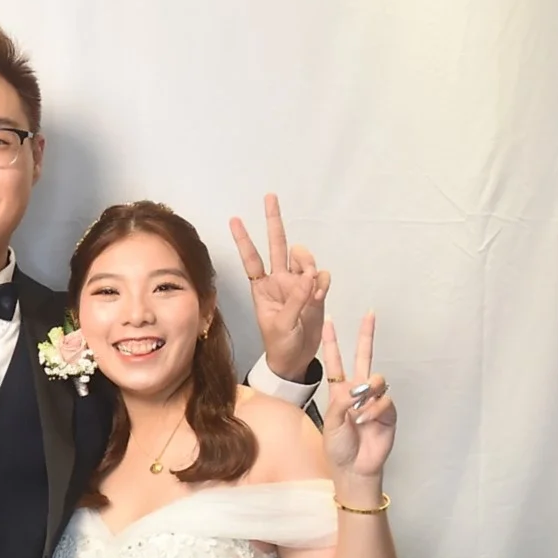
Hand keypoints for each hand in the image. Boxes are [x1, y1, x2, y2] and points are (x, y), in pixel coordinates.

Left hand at [230, 193, 329, 381]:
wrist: (295, 359)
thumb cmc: (279, 344)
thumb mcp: (281, 325)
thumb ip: (295, 301)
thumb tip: (309, 277)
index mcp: (262, 288)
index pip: (251, 259)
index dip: (244, 240)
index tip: (235, 219)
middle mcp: (279, 280)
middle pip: (277, 245)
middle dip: (274, 221)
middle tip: (270, 198)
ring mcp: (298, 284)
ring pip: (304, 259)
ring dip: (308, 264)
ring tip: (311, 284)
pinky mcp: (315, 291)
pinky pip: (322, 276)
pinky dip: (323, 282)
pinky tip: (319, 294)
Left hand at [319, 314, 395, 480]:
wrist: (353, 467)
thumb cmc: (338, 447)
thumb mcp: (331, 423)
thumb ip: (341, 403)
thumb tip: (357, 391)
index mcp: (340, 391)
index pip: (335, 362)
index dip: (332, 342)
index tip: (328, 322)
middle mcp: (358, 391)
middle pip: (364, 357)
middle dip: (366, 336)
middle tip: (369, 315)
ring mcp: (374, 400)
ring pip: (378, 379)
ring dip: (368, 391)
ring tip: (359, 411)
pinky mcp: (388, 412)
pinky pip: (385, 401)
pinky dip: (375, 410)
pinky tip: (367, 421)